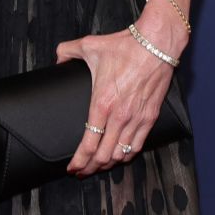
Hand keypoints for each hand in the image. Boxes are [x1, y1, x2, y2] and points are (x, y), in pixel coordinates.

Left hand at [55, 28, 171, 176]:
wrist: (156, 43)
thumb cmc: (125, 46)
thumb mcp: (89, 45)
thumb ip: (67, 51)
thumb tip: (58, 60)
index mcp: (102, 103)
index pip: (89, 143)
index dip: (79, 160)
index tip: (72, 167)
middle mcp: (120, 116)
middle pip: (103, 155)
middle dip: (90, 167)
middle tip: (82, 171)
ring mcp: (137, 118)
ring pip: (121, 154)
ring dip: (108, 164)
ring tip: (98, 166)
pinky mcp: (150, 116)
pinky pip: (138, 145)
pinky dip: (127, 155)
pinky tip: (120, 157)